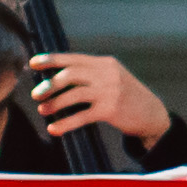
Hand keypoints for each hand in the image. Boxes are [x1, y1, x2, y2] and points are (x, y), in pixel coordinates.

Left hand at [19, 53, 172, 150]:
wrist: (152, 114)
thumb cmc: (126, 97)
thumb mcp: (113, 77)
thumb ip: (91, 74)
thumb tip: (57, 77)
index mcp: (105, 63)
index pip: (73, 58)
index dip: (51, 59)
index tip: (33, 63)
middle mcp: (107, 74)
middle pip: (70, 75)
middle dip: (50, 84)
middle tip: (36, 94)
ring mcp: (110, 91)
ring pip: (74, 95)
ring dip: (55, 103)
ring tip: (43, 111)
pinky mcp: (111, 110)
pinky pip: (81, 116)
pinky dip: (65, 123)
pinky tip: (54, 129)